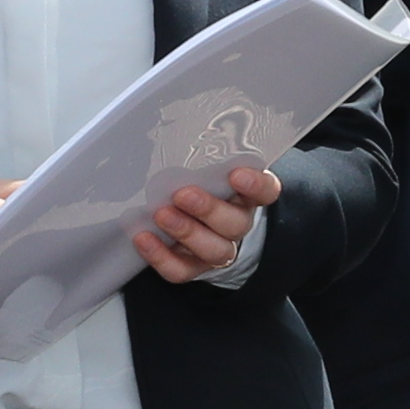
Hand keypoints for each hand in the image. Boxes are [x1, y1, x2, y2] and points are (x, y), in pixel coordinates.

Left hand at [135, 160, 279, 282]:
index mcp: (247, 196)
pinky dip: (161, 256)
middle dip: (209, 209)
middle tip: (183, 194)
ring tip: (161, 214)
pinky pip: (181, 270)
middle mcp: (237, 224)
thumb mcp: (205, 170)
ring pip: (214, 250)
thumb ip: (200, 161)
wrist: (193, 222)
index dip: (256, 185)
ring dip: (187, 232)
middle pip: (235, 224)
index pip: (266, 191)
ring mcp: (217, 249)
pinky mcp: (193, 268)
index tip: (237, 174)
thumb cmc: (198, 186)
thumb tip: (171, 138)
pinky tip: (143, 237)